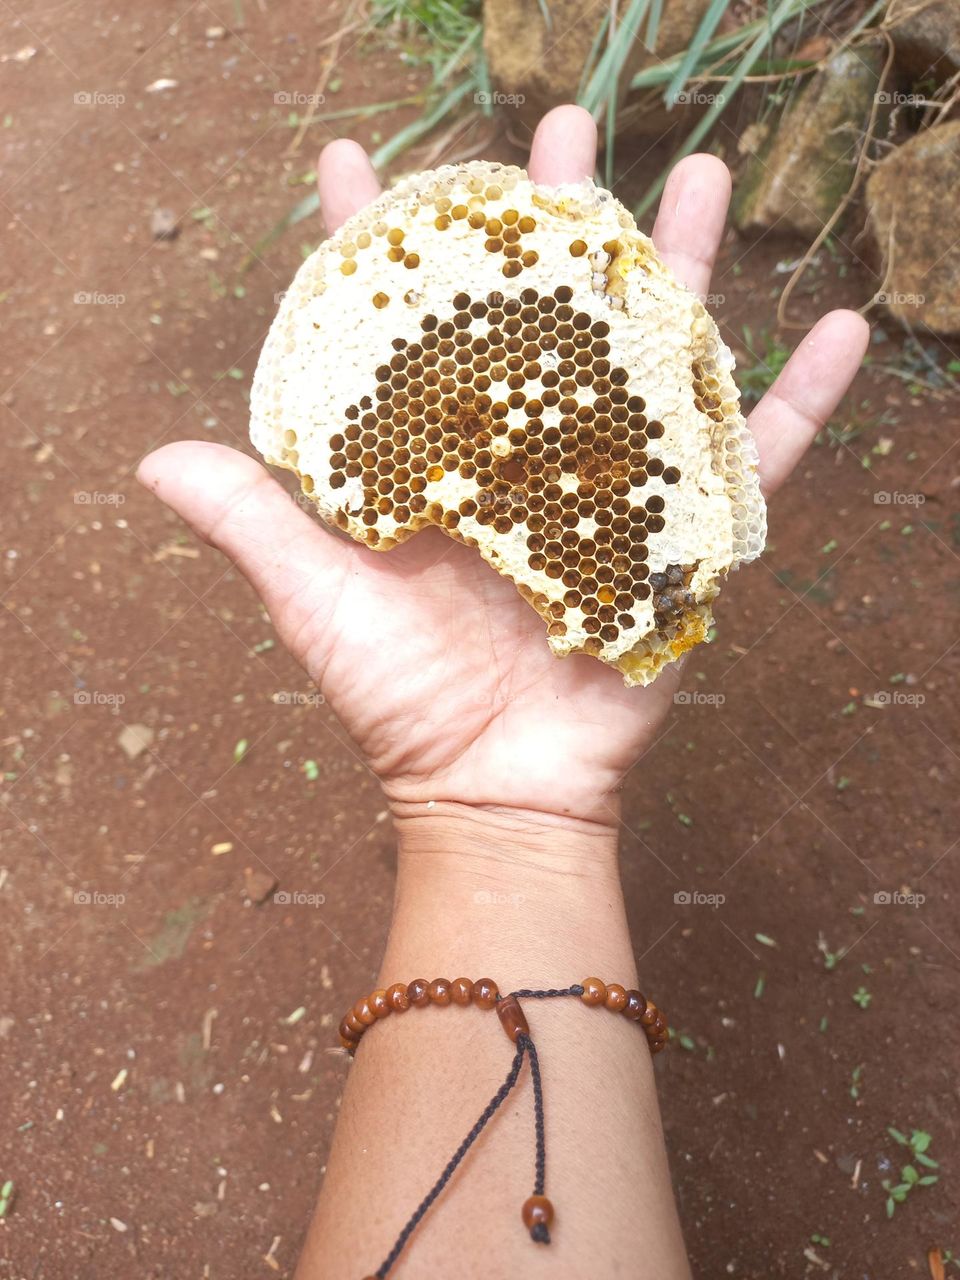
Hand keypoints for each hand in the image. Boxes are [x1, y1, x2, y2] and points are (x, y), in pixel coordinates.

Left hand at [138, 106, 867, 828]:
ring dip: (682, 268)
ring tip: (707, 177)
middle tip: (561, 135)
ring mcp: (606, 486)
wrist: (492, 787)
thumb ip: (251, 525)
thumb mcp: (317, 604)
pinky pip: (753, 461)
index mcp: (437, 457)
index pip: (408, 330)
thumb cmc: (398, 701)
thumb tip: (152, 458)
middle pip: (543, 313)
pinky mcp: (676, 536)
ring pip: (651, 357)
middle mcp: (521, 454)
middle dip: (552, 222)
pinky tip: (839, 327)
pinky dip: (799, 401)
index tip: (363, 165)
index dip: (382, 247)